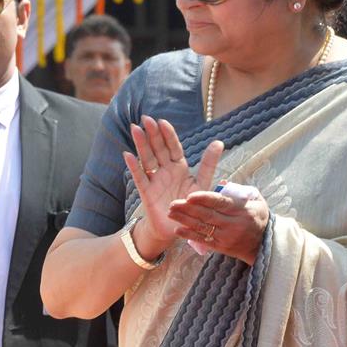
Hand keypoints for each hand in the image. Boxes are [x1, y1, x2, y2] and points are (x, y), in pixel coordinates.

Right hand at [122, 116, 222, 253]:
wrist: (177, 227)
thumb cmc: (190, 206)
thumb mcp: (203, 183)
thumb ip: (208, 163)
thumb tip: (219, 142)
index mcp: (179, 167)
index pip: (173, 147)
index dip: (168, 135)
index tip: (162, 121)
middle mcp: (165, 171)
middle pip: (158, 149)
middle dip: (152, 134)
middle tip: (145, 119)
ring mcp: (154, 180)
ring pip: (147, 158)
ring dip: (141, 144)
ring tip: (135, 129)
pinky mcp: (146, 192)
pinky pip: (139, 177)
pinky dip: (133, 166)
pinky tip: (127, 155)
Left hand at [168, 190, 268, 264]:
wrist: (264, 243)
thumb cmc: (258, 217)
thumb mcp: (257, 201)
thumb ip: (240, 191)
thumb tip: (222, 182)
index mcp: (242, 210)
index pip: (220, 203)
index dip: (204, 199)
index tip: (189, 196)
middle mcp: (234, 224)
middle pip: (208, 215)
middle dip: (188, 209)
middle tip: (173, 203)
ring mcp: (227, 237)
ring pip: (203, 228)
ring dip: (185, 220)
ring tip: (171, 213)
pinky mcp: (221, 247)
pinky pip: (203, 241)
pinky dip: (190, 235)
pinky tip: (178, 230)